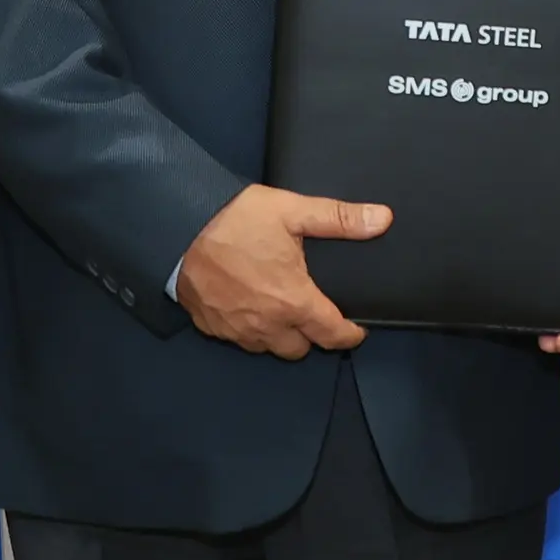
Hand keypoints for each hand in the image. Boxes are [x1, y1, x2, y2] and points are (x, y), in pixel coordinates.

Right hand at [176, 184, 387, 359]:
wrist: (176, 226)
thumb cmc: (235, 219)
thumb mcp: (292, 211)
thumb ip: (340, 218)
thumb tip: (383, 219)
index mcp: (294, 301)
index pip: (333, 334)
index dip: (351, 335)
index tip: (357, 330)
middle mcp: (268, 325)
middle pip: (301, 349)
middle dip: (312, 336)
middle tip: (312, 311)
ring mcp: (237, 330)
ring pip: (269, 348)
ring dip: (279, 335)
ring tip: (279, 308)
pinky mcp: (212, 327)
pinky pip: (239, 339)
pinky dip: (248, 329)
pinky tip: (247, 305)